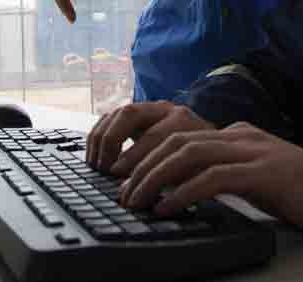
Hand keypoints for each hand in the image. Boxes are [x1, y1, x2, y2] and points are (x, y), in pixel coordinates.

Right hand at [86, 101, 214, 175]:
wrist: (209, 148)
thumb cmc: (200, 166)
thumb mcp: (195, 174)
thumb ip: (173, 181)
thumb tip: (144, 194)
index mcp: (184, 121)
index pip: (155, 134)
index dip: (136, 156)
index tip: (120, 176)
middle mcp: (165, 109)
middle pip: (131, 114)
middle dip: (114, 142)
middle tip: (106, 169)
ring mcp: (148, 108)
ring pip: (118, 113)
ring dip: (102, 140)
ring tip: (96, 165)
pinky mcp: (134, 115)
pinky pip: (109, 118)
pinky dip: (97, 136)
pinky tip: (94, 157)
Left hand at [119, 122, 302, 239]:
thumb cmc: (300, 193)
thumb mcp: (253, 178)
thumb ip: (223, 174)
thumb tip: (183, 189)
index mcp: (235, 135)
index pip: (179, 137)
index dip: (148, 155)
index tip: (126, 177)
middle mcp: (239, 136)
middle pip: (176, 141)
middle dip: (143, 165)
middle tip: (122, 190)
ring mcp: (251, 151)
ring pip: (188, 155)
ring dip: (156, 178)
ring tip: (136, 200)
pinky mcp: (263, 173)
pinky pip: (213, 178)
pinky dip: (185, 191)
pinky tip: (168, 206)